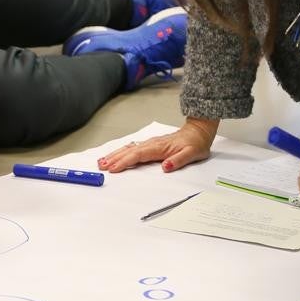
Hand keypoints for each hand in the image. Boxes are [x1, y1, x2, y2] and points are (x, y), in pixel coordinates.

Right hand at [98, 117, 218, 172]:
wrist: (198, 132)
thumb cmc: (195, 144)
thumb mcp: (192, 154)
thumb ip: (178, 160)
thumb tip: (166, 167)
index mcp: (160, 147)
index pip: (138, 155)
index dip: (125, 161)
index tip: (114, 168)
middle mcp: (152, 144)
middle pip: (129, 151)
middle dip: (114, 158)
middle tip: (101, 166)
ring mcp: (150, 143)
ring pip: (129, 148)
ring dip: (115, 154)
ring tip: (102, 161)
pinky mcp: (150, 145)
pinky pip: (132, 148)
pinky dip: (121, 152)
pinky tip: (115, 155)